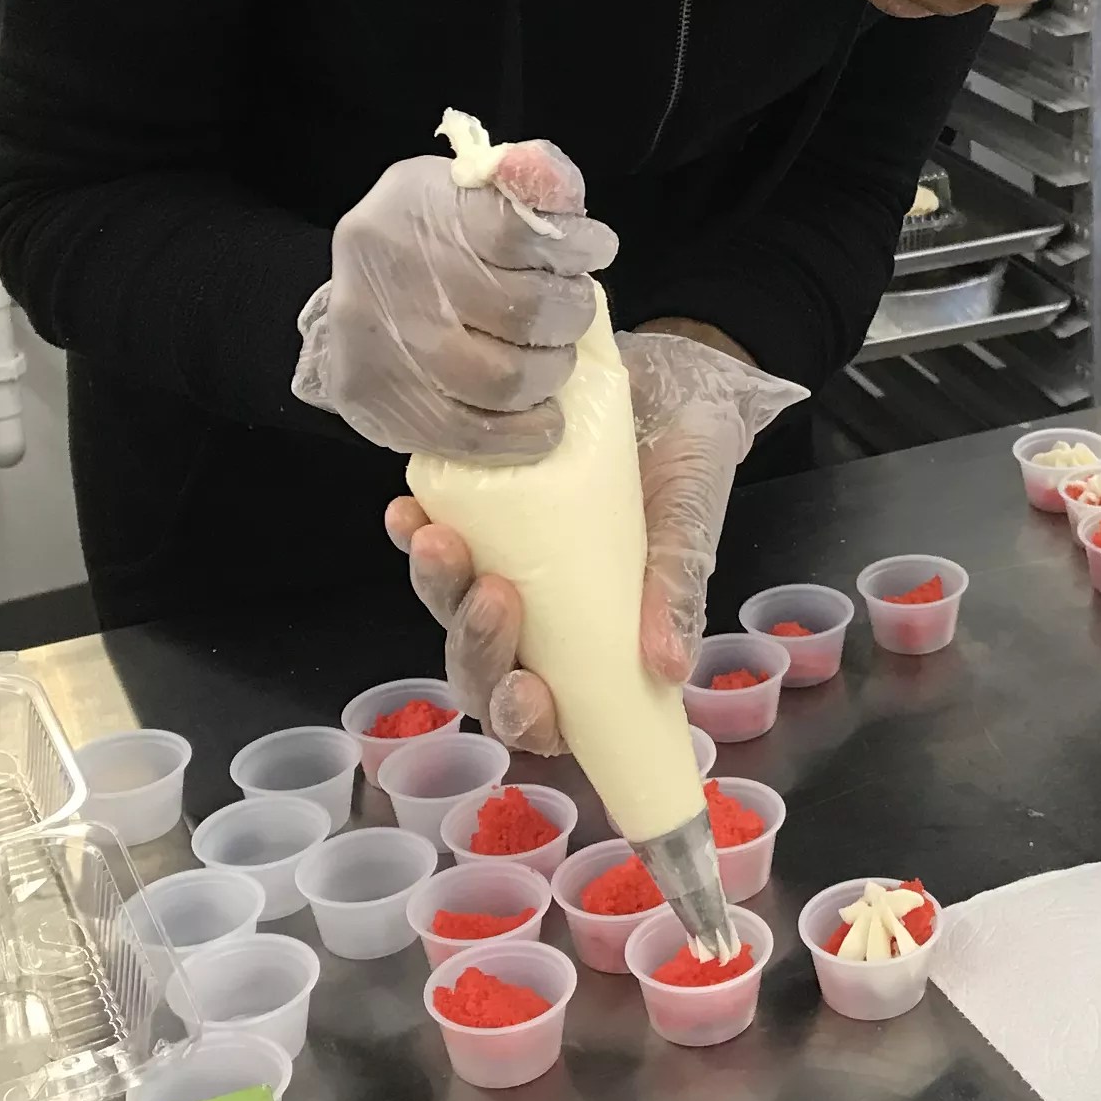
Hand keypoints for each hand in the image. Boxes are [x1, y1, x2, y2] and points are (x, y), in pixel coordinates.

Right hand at [292, 138, 617, 460]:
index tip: (596, 248)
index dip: (573, 245)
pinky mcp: (374, 403)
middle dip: (569, 314)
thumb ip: (525, 181)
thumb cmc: (430, 237)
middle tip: (573, 312)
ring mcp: (379, 345)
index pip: (517, 229)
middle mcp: (389, 274)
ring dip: (551, 373)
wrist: (350, 294)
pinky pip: (467, 435)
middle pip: (520, 310)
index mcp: (415, 207)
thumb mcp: (469, 187)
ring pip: (501, 380)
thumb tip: (566, 198)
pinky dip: (521, 435)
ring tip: (554, 359)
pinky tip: (546, 420)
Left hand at [384, 330, 807, 753]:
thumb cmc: (689, 463)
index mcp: (594, 642)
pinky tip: (409, 513)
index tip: (528, 691)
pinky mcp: (477, 514)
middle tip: (490, 597)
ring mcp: (501, 566)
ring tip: (441, 543)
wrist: (674, 381)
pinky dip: (413, 534)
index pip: (545, 711)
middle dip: (476, 646)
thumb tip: (669, 666)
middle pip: (483, 668)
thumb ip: (678, 589)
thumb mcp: (691, 522)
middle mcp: (539, 617)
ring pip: (448, 607)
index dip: (524, 719)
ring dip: (438, 587)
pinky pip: (431, 538)